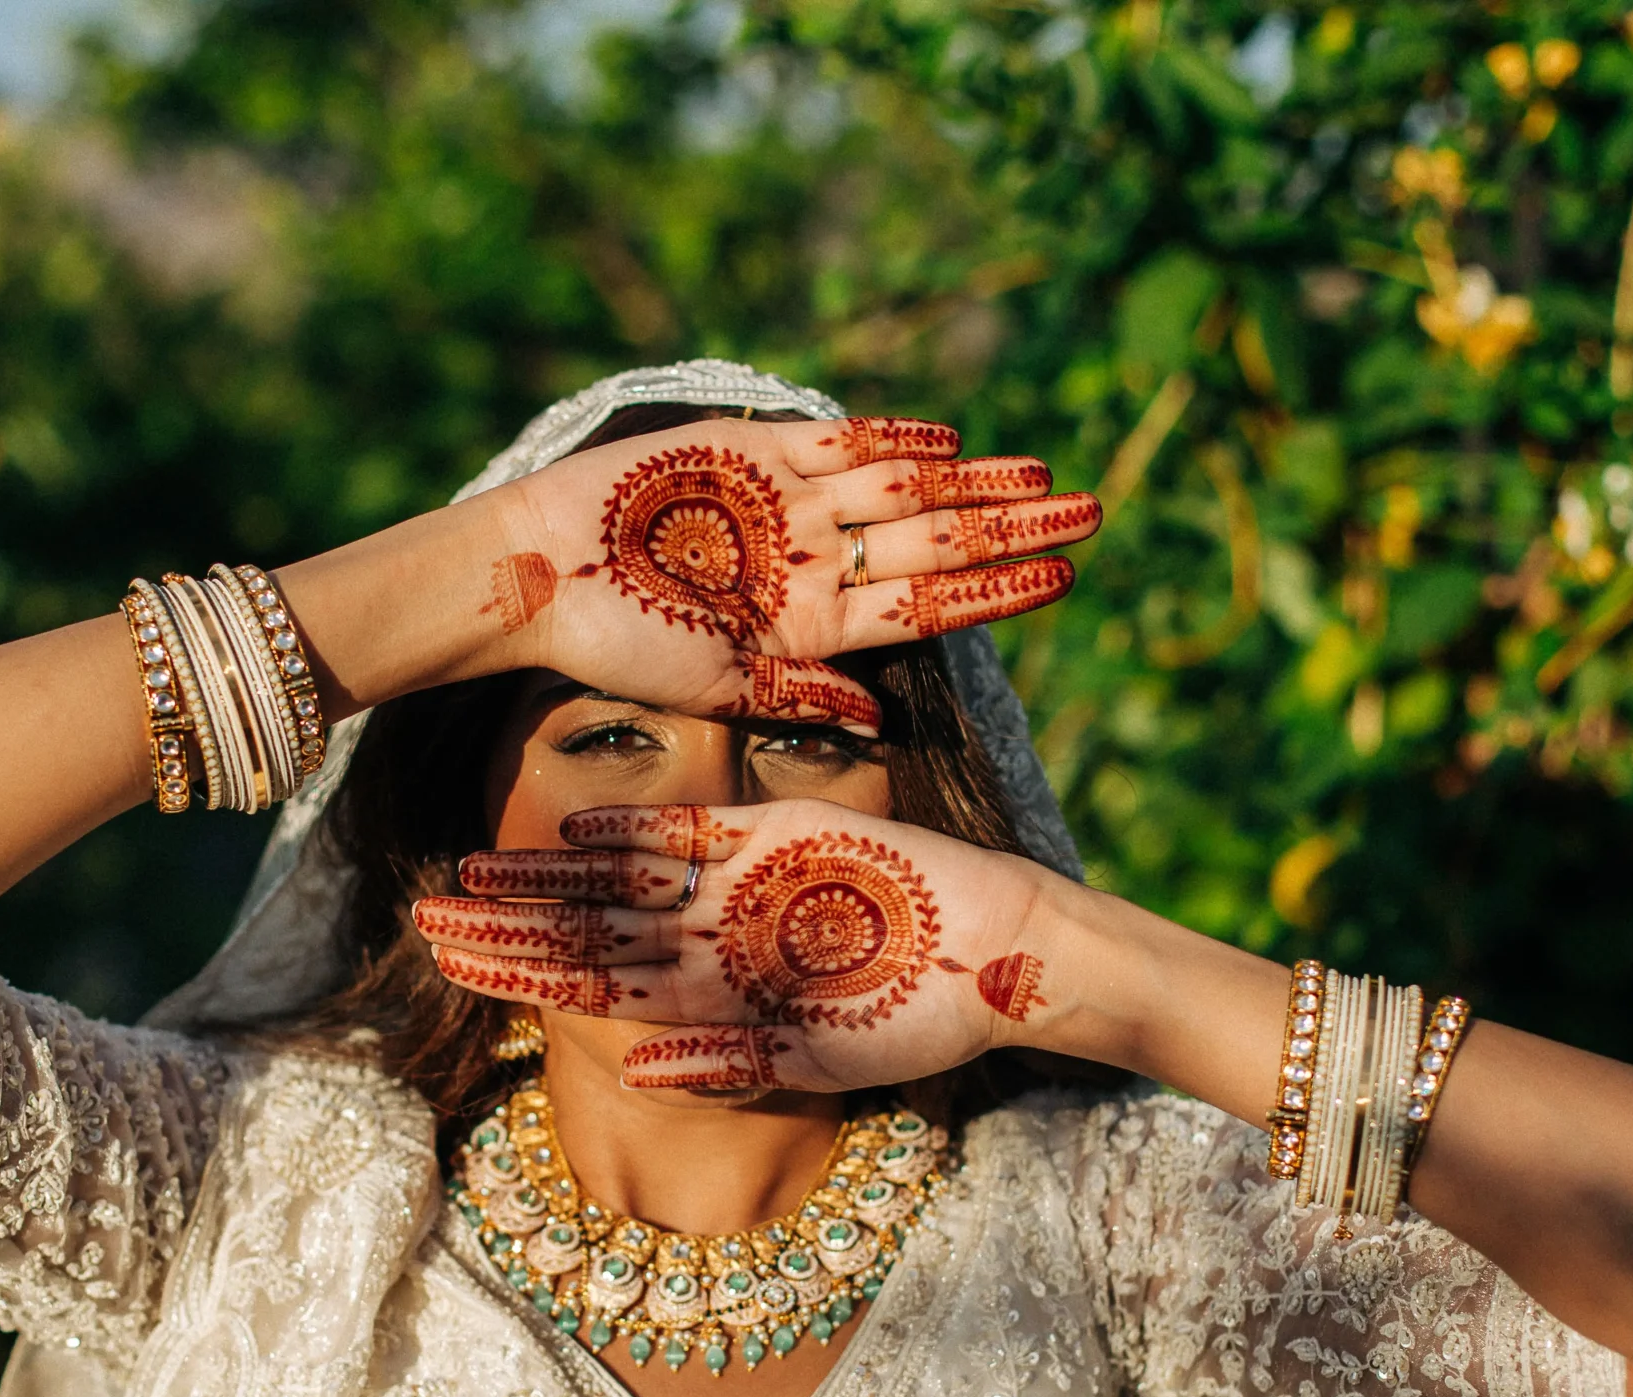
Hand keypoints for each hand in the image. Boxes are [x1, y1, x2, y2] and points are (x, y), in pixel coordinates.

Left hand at [412, 800, 1063, 1090]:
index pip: (588, 984)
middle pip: (583, 931)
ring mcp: (735, 886)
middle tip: (421, 915)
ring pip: (617, 879)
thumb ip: (728, 1061)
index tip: (446, 967)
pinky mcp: (775, 835)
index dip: (515, 974)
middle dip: (504, 927)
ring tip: (469, 871)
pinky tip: (576, 829)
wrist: (1001, 953)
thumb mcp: (817, 1059)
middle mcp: (706, 939)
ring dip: (546, 877)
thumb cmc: (915, 1022)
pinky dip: (638, 830)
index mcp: (707, 998)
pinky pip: (691, 830)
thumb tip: (633, 1071)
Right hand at [477, 417, 1095, 730]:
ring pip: (905, 488)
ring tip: (1045, 473)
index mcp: (814, 626)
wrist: (537, 576)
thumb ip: (798, 695)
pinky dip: (893, 439)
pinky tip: (951, 442)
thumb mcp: (715, 686)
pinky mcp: (752, 449)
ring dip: (975, 481)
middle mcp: (814, 561)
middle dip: (1015, 527)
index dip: (999, 591)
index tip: (1067, 578)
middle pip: (937, 541)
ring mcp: (788, 503)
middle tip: (1095, 509)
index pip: (930, 605)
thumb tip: (878, 720)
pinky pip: (839, 441)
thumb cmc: (615, 646)